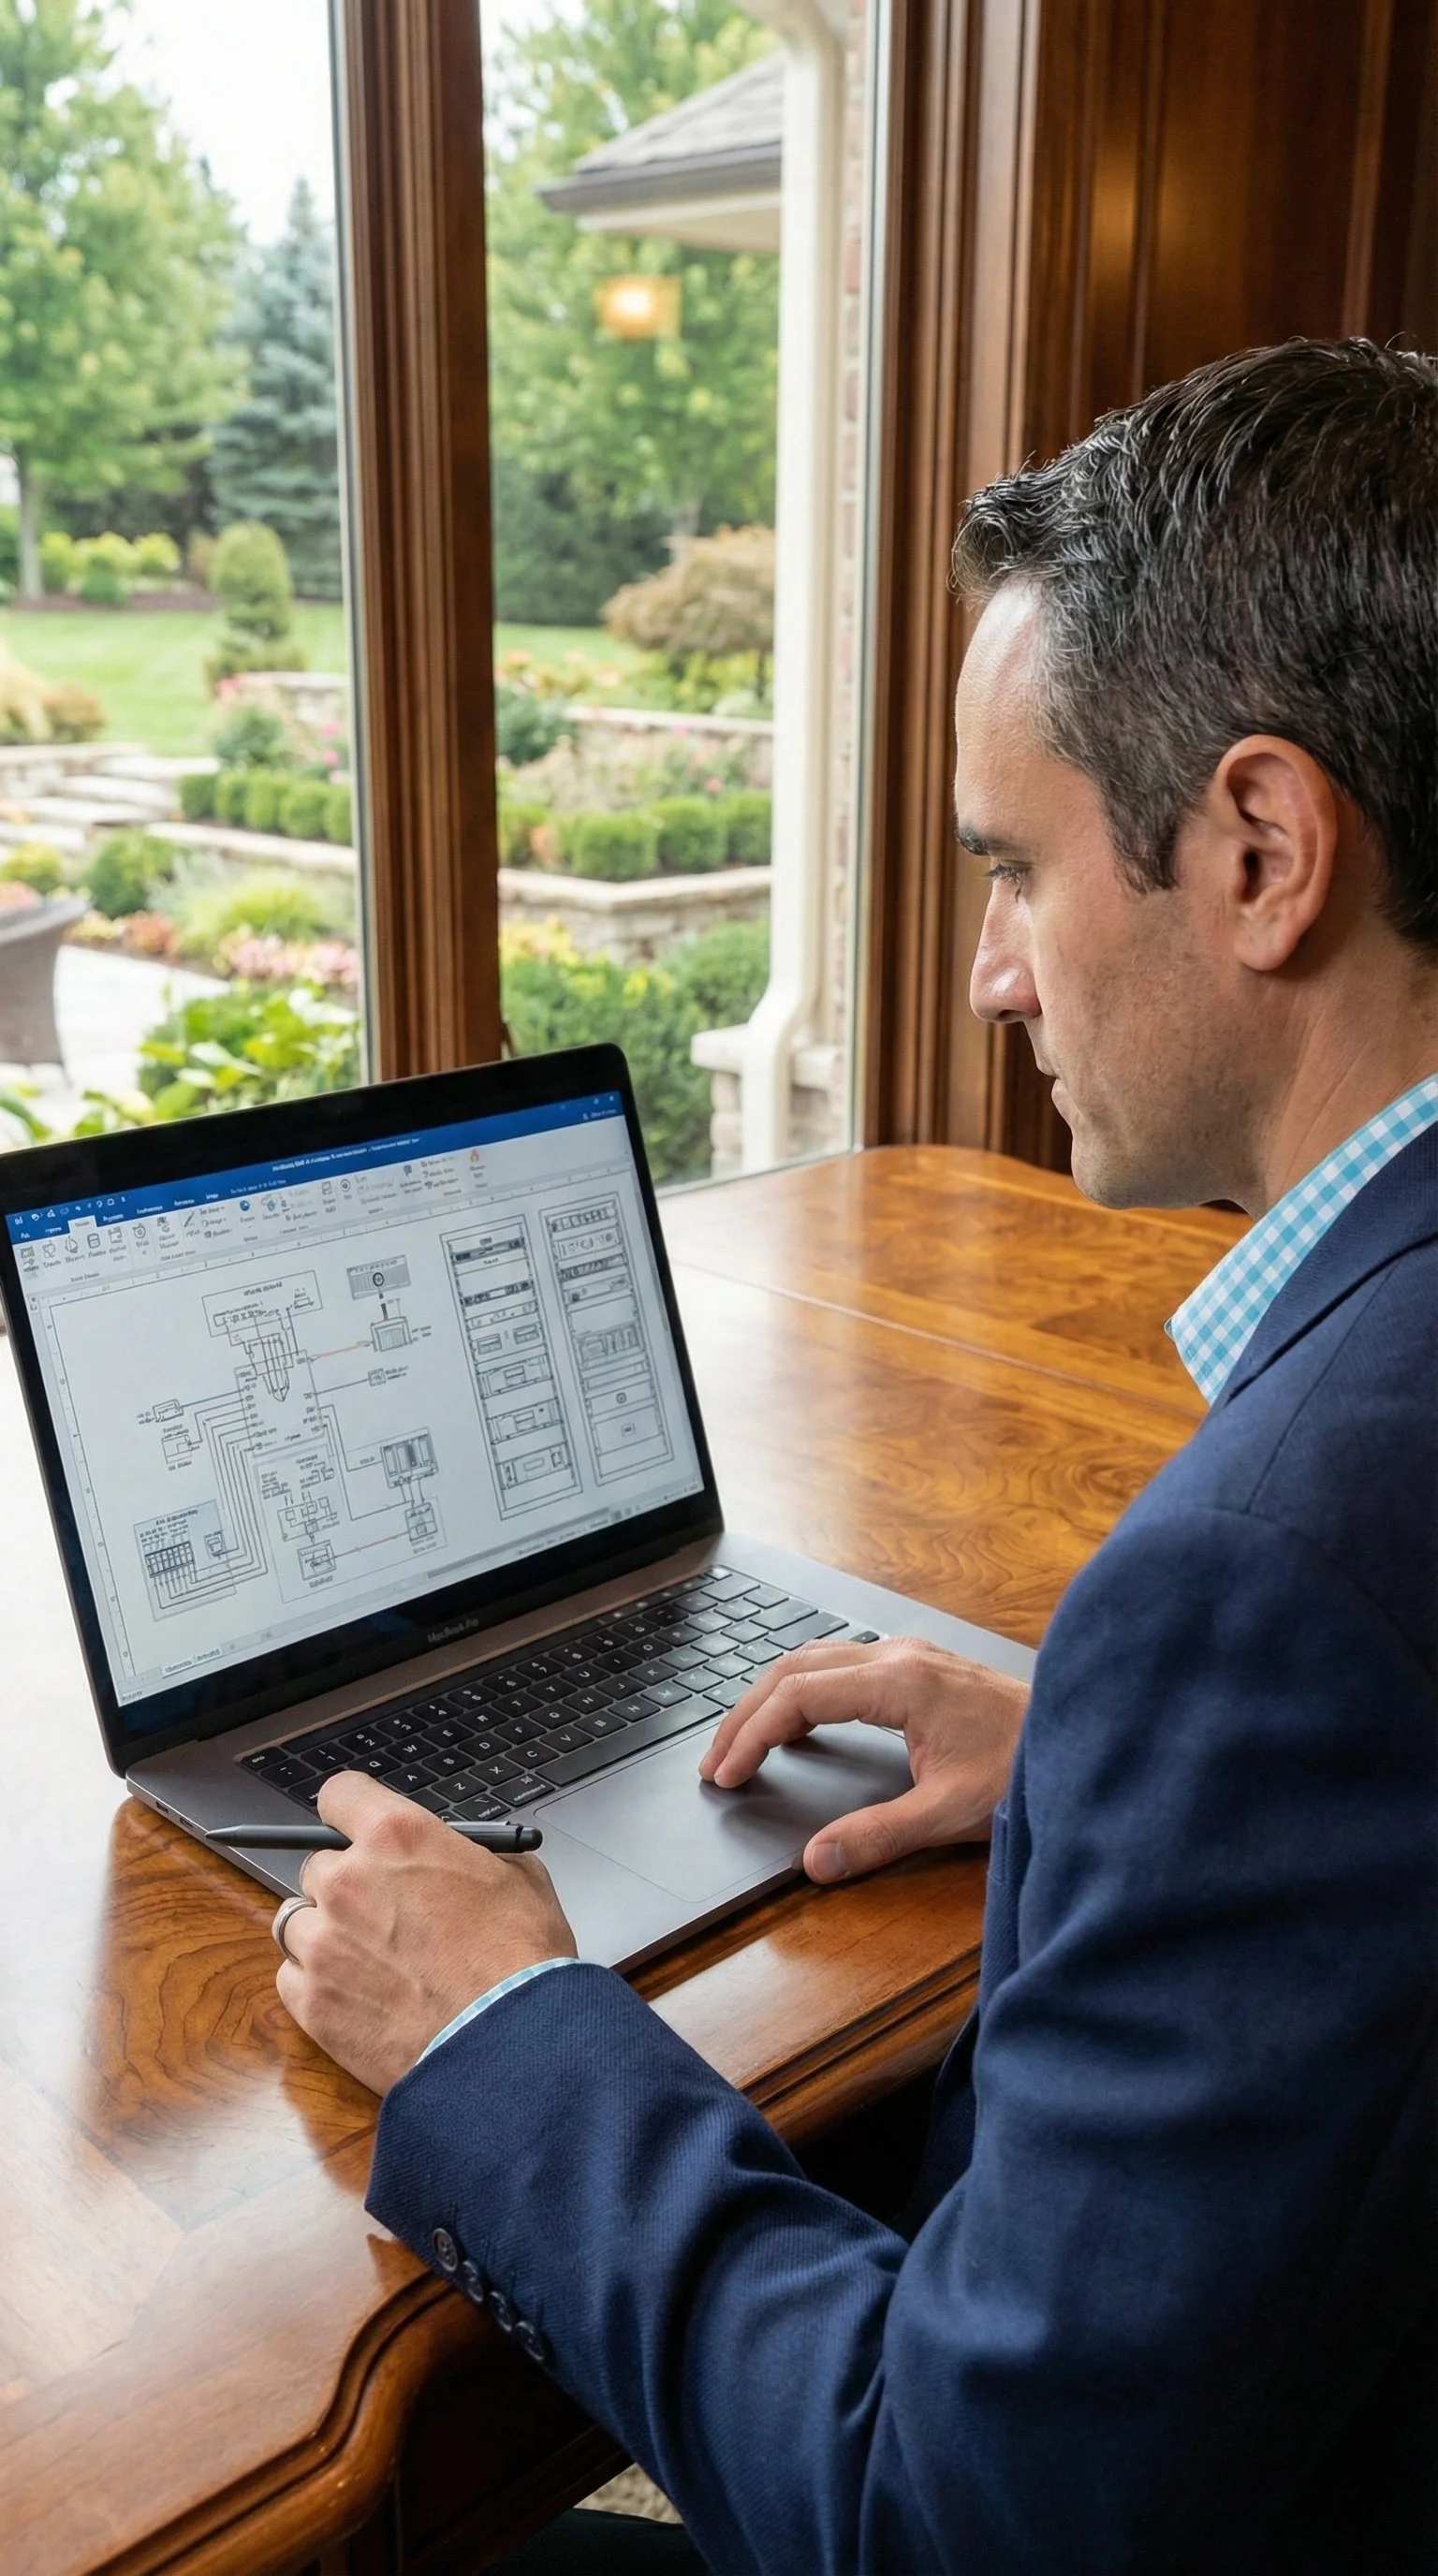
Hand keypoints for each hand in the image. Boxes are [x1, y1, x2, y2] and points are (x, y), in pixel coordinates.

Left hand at [274, 1772, 576, 2093]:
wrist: (510, 2045)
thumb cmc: (521, 1964)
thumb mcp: (517, 1877)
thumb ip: (469, 1855)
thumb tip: (456, 1855)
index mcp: (397, 1836)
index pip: (339, 1795)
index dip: (350, 1812)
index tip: (355, 1828)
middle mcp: (348, 1881)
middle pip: (317, 1866)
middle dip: (346, 1884)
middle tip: (383, 1912)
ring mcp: (323, 1943)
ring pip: (297, 1921)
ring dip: (325, 1934)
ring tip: (369, 1960)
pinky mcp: (312, 2002)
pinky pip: (291, 1977)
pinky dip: (317, 1983)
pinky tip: (358, 1994)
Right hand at [699, 1637, 1027, 1884]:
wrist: (1085, 1738)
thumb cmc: (1027, 1766)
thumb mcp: (951, 1812)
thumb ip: (879, 1836)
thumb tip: (818, 1861)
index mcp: (899, 1681)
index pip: (797, 1696)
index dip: (752, 1736)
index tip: (727, 1775)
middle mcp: (898, 1657)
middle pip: (794, 1670)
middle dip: (745, 1715)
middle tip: (715, 1764)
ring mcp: (909, 1656)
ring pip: (814, 1661)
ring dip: (770, 1700)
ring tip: (741, 1746)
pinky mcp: (919, 1668)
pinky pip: (839, 1667)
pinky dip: (802, 1693)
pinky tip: (796, 1726)